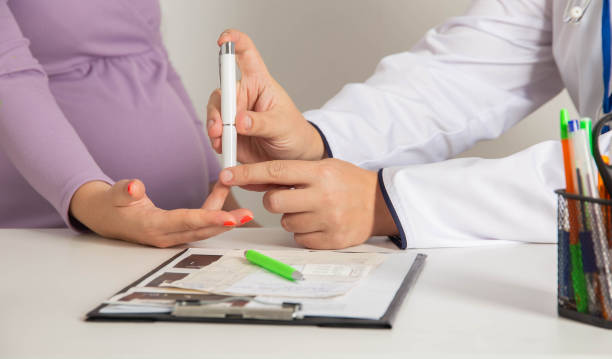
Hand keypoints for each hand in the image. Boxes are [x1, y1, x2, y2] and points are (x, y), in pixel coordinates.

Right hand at [69, 180, 252, 247]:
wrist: (105, 218)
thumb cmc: (110, 205)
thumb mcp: (113, 195)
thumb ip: (124, 190)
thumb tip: (135, 186)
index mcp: (151, 226)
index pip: (185, 222)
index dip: (209, 219)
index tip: (230, 218)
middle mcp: (165, 235)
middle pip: (201, 230)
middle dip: (226, 223)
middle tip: (248, 215)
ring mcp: (171, 236)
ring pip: (202, 228)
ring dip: (223, 218)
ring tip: (244, 208)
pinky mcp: (176, 232)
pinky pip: (198, 223)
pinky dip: (212, 211)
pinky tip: (222, 195)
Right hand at [207, 29, 325, 162]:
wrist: (293, 157)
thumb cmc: (293, 132)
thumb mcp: (282, 125)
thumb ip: (261, 123)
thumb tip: (239, 121)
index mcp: (259, 82)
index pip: (246, 54)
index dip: (234, 41)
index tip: (224, 41)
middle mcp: (243, 94)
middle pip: (223, 91)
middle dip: (218, 108)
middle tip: (220, 127)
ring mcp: (234, 114)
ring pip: (215, 112)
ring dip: (214, 125)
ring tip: (220, 139)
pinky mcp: (229, 132)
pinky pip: (215, 132)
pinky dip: (216, 140)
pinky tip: (222, 146)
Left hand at [218, 159, 397, 248]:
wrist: (380, 203)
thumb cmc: (348, 182)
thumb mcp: (324, 167)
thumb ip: (294, 172)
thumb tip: (256, 179)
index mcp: (319, 173)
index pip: (275, 171)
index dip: (246, 173)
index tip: (225, 174)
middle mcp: (322, 196)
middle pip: (274, 201)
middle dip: (273, 200)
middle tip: (287, 197)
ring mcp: (327, 220)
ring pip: (285, 222)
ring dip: (291, 217)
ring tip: (310, 209)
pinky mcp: (331, 240)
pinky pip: (299, 238)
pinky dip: (303, 231)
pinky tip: (317, 222)